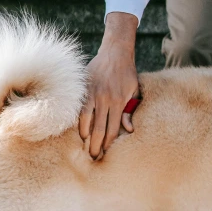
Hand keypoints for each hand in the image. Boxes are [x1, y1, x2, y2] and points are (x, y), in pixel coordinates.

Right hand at [79, 12, 139, 158]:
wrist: (115, 52)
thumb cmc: (127, 74)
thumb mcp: (134, 91)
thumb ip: (130, 111)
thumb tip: (129, 130)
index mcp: (119, 102)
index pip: (112, 129)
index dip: (108, 144)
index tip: (106, 154)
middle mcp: (105, 100)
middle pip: (98, 129)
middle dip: (96, 146)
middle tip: (94, 158)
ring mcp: (93, 94)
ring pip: (86, 121)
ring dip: (85, 136)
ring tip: (84, 147)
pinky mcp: (84, 89)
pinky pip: (78, 109)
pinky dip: (77, 121)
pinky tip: (78, 131)